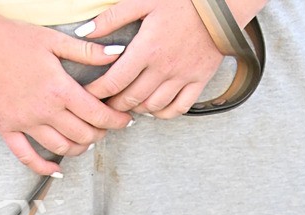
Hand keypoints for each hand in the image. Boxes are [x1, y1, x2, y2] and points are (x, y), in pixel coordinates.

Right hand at [0, 10, 133, 173]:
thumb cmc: (11, 36)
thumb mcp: (52, 39)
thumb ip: (86, 52)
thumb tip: (116, 56)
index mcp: (59, 89)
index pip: (97, 114)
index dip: (115, 121)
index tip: (125, 121)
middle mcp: (44, 110)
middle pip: (82, 135)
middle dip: (100, 135)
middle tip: (105, 129)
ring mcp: (24, 123)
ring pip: (60, 149)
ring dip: (78, 149)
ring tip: (85, 142)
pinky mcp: (5, 128)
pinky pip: (26, 156)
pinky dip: (43, 167)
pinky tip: (56, 170)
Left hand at [80, 0, 225, 117]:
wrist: (219, 4)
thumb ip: (112, 18)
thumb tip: (84, 32)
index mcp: (147, 48)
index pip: (115, 81)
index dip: (98, 92)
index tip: (89, 95)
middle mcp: (164, 68)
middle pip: (131, 99)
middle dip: (114, 104)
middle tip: (105, 103)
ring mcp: (182, 77)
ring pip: (153, 107)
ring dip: (137, 109)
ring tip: (128, 104)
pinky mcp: (198, 81)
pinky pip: (178, 109)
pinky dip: (163, 113)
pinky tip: (154, 107)